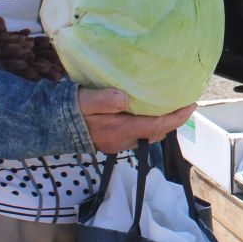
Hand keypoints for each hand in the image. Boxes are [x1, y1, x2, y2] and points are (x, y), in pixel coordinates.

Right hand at [78, 88, 194, 153]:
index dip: (177, 117)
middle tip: (186, 104)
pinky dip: (150, 125)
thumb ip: (104, 99)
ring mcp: (117, 143)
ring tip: (172, 107)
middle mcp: (122, 140)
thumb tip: (124, 98)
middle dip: (174, 121)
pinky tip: (150, 113)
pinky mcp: (113, 142)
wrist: (51, 126)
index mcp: (119, 129)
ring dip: (162, 123)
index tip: (191, 105)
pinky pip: (139, 135)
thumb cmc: (69, 110)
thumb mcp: (84, 100)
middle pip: (157, 133)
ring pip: (148, 136)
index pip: (157, 126)